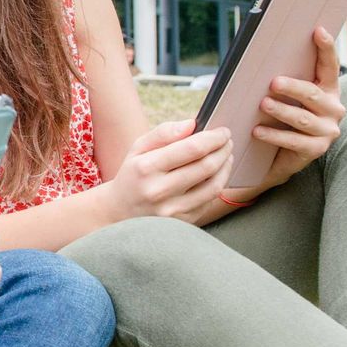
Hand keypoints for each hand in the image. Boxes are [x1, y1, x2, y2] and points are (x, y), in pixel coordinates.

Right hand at [104, 118, 233, 221]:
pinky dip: (218, 184)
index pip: (191, 149)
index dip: (213, 138)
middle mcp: (159, 191)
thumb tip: (191, 124)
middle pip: (206, 166)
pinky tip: (215, 175)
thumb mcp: (138, 148)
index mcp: (147, 167)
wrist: (119, 212)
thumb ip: (163, 133)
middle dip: (223, 150)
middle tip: (227, 141)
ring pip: (214, 186)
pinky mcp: (182, 222)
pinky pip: (210, 201)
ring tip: (226, 156)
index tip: (223, 131)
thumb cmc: (133, 174)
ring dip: (226, 167)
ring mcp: (172, 210)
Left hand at [228, 27, 344, 199]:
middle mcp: (333, 108)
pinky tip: (257, 131)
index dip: (326, 48)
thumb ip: (283, 78)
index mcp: (328, 89)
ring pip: (302, 119)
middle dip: (293, 87)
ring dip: (282, 110)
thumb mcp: (286, 96)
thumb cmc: (282, 117)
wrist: (281, 157)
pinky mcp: (316, 149)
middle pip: (313, 94)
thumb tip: (261, 55)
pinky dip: (274, 135)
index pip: (329, 66)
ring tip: (263, 104)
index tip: (318, 30)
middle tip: (273, 82)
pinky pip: (293, 141)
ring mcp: (327, 130)